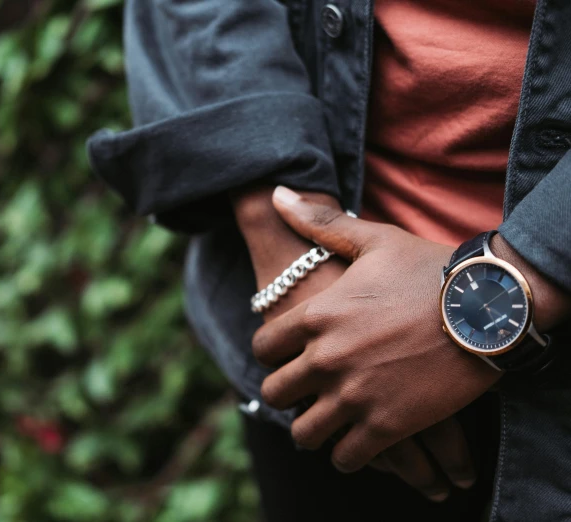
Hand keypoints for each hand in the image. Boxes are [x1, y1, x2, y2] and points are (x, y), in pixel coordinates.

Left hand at [253, 187, 502, 476]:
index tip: (282, 358)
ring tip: (324, 425)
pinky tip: (356, 445)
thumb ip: (320, 224)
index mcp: (317, 315)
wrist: (490, 307)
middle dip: (285, 395)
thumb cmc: (430, 269)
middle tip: (301, 395)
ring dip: (311, 431)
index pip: (262, 347)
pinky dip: (347, 455)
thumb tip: (278, 194)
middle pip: (275, 393)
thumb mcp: (372, 239)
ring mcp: (355, 394)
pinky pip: (346, 457)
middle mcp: (326, 357)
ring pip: (304, 434)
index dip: (270, 354)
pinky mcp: (387, 425)